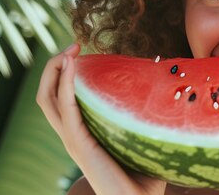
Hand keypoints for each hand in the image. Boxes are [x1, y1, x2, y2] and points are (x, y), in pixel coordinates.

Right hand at [36, 43, 166, 194]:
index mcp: (85, 132)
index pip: (63, 98)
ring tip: (69, 51)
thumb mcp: (145, 137)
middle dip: (56, 66)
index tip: (82, 53)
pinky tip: (72, 66)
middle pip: (48, 94)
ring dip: (55, 70)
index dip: (66, 74)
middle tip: (73, 46)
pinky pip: (65, 109)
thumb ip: (150, 114)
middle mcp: (74, 134)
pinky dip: (65, 84)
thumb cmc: (147, 173)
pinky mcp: (78, 144)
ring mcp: (73, 139)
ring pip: (48, 99)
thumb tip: (171, 81)